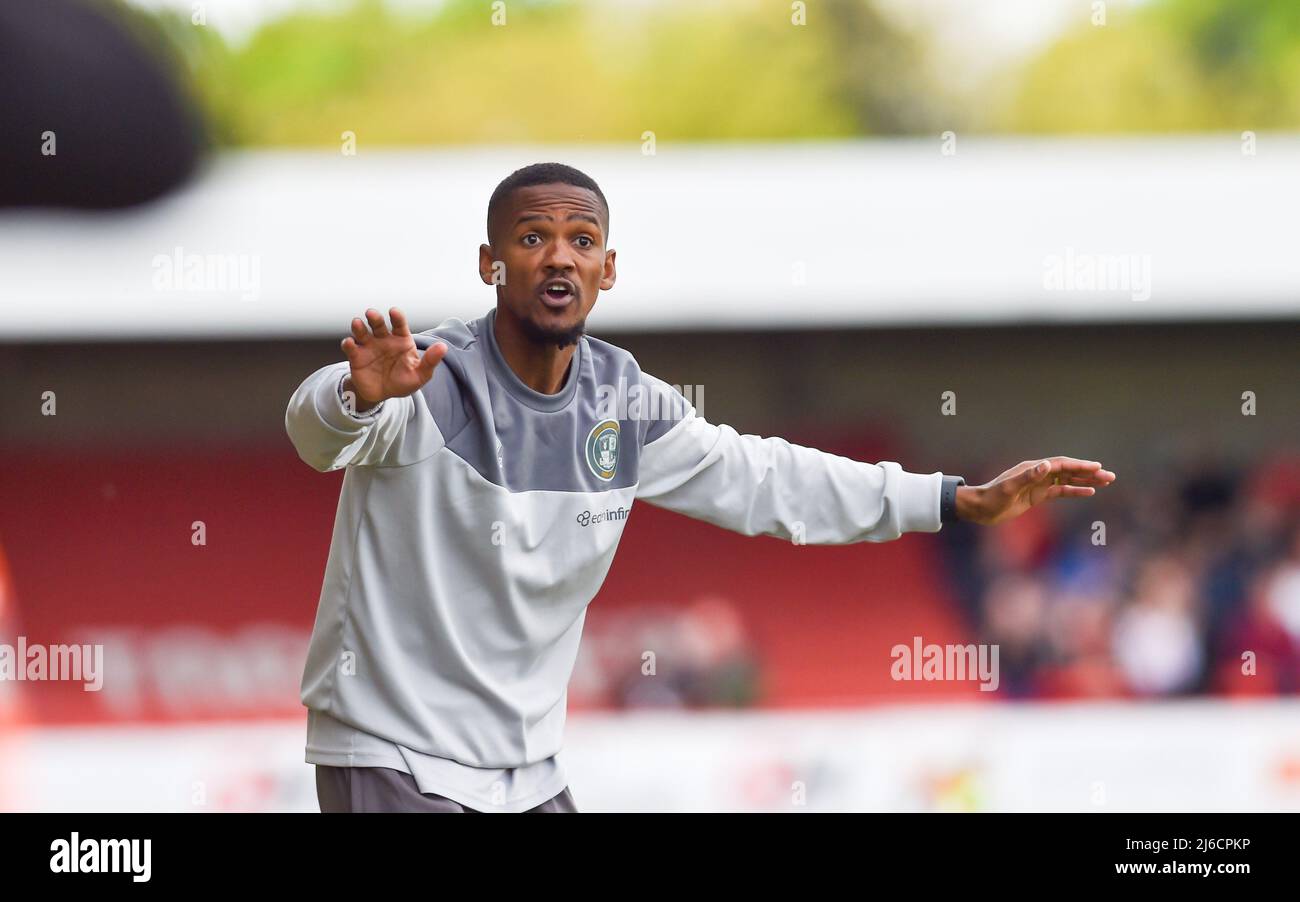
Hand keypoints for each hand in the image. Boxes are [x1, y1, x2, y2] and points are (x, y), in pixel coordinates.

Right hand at [340, 307, 445, 410]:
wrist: (384, 394)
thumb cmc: (404, 381)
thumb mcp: (420, 374)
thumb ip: (430, 361)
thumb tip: (443, 347)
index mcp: (401, 340)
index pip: (399, 324)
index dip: (396, 317)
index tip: (394, 312)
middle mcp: (383, 339)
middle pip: (378, 324)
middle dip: (374, 318)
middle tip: (371, 314)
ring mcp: (369, 346)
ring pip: (362, 332)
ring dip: (358, 326)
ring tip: (357, 323)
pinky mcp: (356, 356)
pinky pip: (351, 347)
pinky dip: (348, 344)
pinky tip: (350, 343)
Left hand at [955, 457, 1115, 525]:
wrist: (980, 508)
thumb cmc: (992, 498)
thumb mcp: (1010, 488)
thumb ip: (1028, 477)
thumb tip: (1047, 465)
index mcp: (1033, 469)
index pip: (1062, 465)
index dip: (1079, 466)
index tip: (1097, 468)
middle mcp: (1038, 473)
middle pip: (1069, 471)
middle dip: (1089, 473)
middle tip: (1110, 476)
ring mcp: (1039, 484)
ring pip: (1068, 481)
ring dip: (1086, 481)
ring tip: (1106, 482)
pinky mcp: (1038, 496)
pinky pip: (1060, 492)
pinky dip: (1075, 491)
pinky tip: (1089, 492)